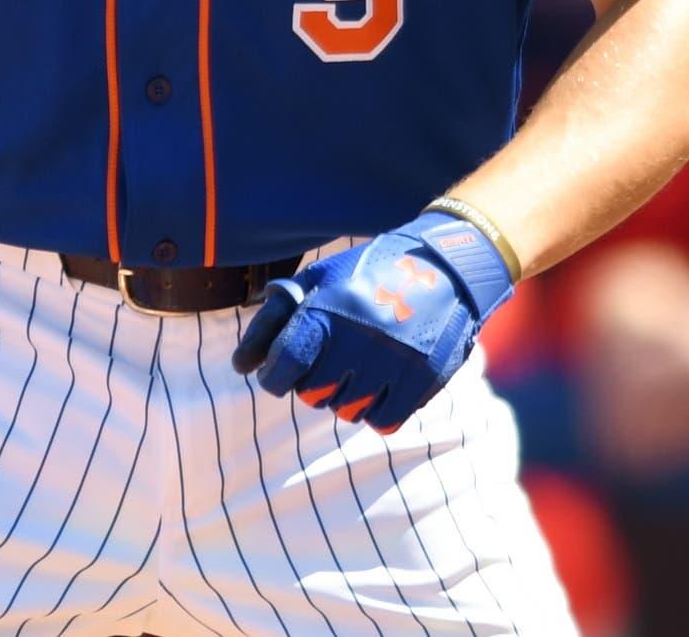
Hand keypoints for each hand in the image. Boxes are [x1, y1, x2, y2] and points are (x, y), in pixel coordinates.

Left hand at [231, 211, 514, 431]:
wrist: (447, 267)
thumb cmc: (370, 274)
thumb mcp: (317, 281)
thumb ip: (273, 323)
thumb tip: (241, 367)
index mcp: (327, 310)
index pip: (283, 368)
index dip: (274, 377)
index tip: (281, 371)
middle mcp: (359, 338)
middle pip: (313, 395)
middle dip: (313, 383)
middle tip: (329, 360)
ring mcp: (395, 361)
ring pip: (347, 411)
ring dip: (345, 397)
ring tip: (358, 367)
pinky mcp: (424, 378)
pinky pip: (384, 421)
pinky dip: (376, 410)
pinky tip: (380, 384)